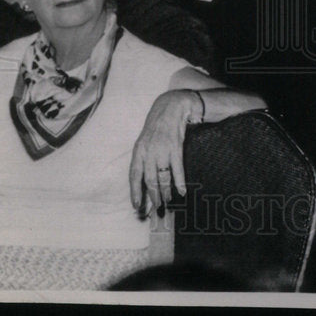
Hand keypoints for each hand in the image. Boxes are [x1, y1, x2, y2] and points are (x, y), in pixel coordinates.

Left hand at [129, 90, 199, 216]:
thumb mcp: (144, 141)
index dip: (135, 192)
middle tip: (158, 207)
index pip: (134, 176)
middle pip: (150, 180)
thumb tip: (144, 179)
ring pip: (163, 177)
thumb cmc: (157, 126)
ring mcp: (162, 150)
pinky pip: (177, 169)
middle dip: (154, 196)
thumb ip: (143, 158)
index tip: (137, 206)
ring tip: (168, 201)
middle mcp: (149, 152)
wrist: (171, 107)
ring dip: (166, 191)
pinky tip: (182, 191)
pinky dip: (180, 181)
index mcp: (138, 151)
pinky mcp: (176, 147)